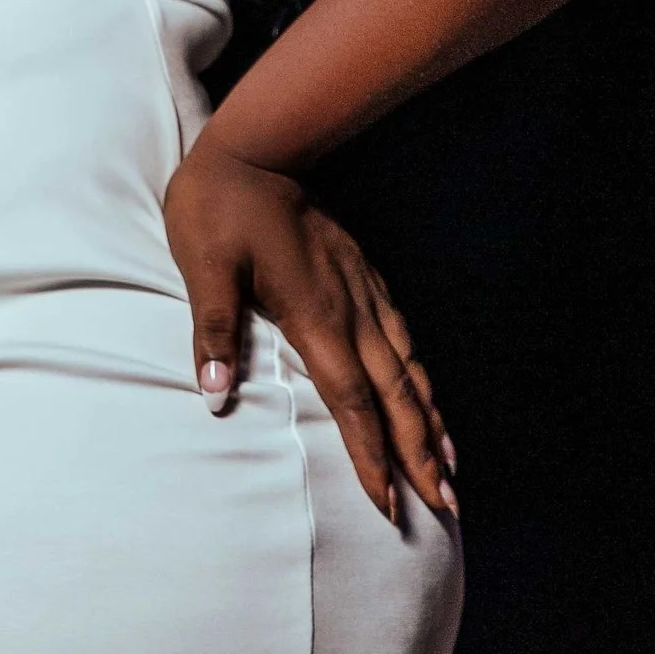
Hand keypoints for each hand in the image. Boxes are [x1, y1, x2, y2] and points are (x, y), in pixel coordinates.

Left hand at [163, 133, 456, 525]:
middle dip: (421, 455)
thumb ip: (213, 331)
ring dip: (430, 420)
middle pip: (396, 397)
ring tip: (451, 465)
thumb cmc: (219, 208)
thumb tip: (213, 396)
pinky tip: (426, 393)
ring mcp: (363, 291)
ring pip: (408, 369)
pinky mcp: (363, 276)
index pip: (352, 403)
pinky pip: (402, 338)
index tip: (390, 504)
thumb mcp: (203, 267)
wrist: (254, 146)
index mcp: (315, 316)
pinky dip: (420, 376)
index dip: (372, 457)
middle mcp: (351, 310)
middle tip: (446, 507)